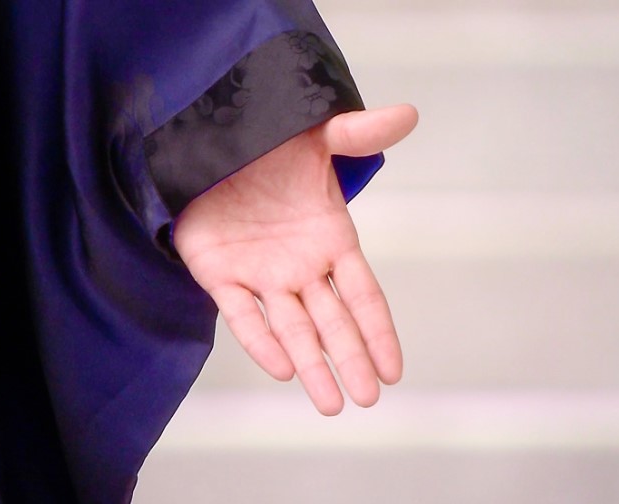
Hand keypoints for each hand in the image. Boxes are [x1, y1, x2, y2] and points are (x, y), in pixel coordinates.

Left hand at [173, 104, 417, 414]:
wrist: (210, 139)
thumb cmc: (271, 141)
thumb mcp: (317, 136)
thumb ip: (358, 133)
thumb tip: (408, 113)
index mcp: (331, 239)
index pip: (363, 295)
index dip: (379, 332)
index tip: (393, 371)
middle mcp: (301, 266)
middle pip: (333, 323)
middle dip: (350, 360)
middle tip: (366, 400)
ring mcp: (262, 274)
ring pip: (292, 329)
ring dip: (311, 365)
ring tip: (329, 405)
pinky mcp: (219, 274)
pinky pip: (243, 315)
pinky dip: (260, 340)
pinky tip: (281, 368)